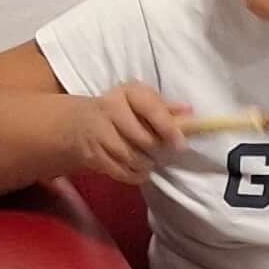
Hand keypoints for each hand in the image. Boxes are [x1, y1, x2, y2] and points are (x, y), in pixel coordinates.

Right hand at [69, 82, 190, 184]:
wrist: (79, 121)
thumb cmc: (120, 110)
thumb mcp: (140, 101)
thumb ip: (165, 108)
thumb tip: (190, 112)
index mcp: (128, 93)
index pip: (150, 108)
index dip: (168, 127)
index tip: (180, 144)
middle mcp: (110, 108)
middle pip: (143, 138)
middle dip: (157, 150)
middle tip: (163, 153)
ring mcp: (98, 132)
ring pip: (130, 156)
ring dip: (146, 164)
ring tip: (149, 161)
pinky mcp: (92, 153)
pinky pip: (118, 170)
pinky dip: (133, 175)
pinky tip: (139, 171)